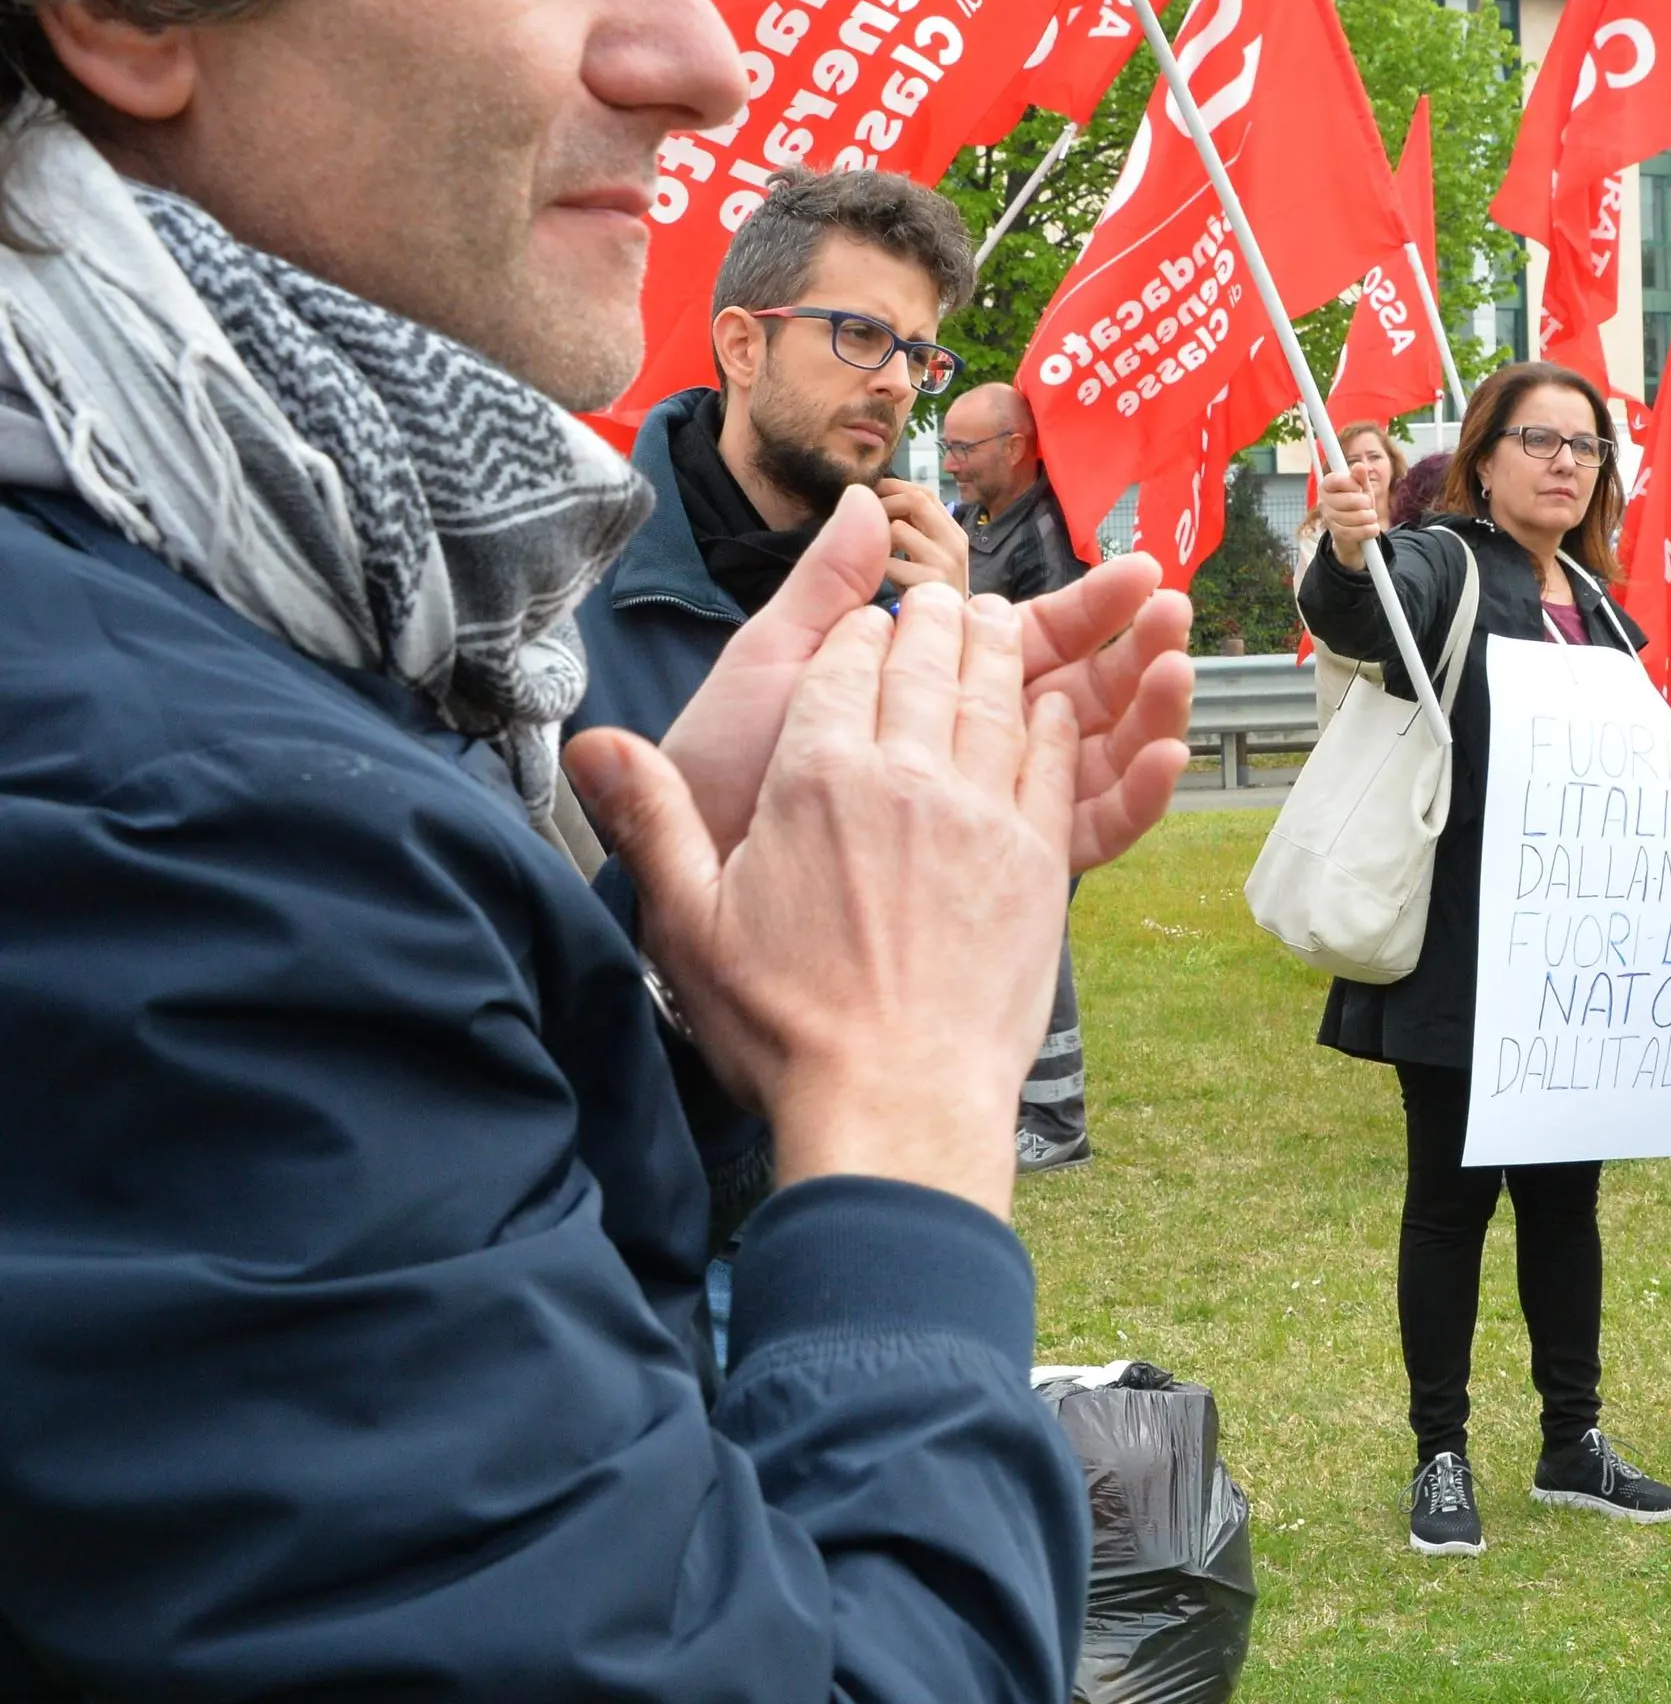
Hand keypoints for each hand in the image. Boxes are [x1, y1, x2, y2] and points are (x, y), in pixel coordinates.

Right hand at [567, 586, 1076, 1217]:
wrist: (896, 1102)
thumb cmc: (787, 1026)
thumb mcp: (691, 923)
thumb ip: (650, 820)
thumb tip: (588, 744)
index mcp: (815, 779)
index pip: (840, 668)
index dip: (855, 635)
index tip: (867, 621)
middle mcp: (904, 777)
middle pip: (925, 666)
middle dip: (934, 622)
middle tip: (943, 600)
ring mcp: (979, 813)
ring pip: (993, 698)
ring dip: (997, 651)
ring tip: (998, 622)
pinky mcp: (1036, 858)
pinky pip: (1048, 763)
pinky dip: (1049, 722)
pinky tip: (1049, 707)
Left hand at [646, 489, 1190, 871]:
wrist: (704, 889)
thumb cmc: (724, 781)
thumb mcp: (770, 668)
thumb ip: (827, 592)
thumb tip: (865, 499)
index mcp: (925, 698)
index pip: (1022, 641)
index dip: (1085, 606)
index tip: (1137, 567)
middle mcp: (968, 753)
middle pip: (1076, 693)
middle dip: (1132, 645)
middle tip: (1174, 605)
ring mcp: (993, 813)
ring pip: (1094, 757)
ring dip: (1146, 710)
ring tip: (1179, 666)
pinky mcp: (1008, 874)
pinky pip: (1086, 835)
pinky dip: (1134, 800)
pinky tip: (1167, 758)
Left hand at [872, 477, 970, 595]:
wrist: (944, 642)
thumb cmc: (920, 599)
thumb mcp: (919, 557)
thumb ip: (905, 527)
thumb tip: (868, 496)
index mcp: (953, 532)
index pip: (923, 492)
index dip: (892, 489)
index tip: (869, 500)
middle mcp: (956, 543)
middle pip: (916, 499)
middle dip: (882, 505)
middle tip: (865, 529)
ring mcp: (947, 564)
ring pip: (898, 528)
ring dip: (876, 542)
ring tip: (877, 565)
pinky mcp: (932, 587)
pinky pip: (888, 561)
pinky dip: (873, 570)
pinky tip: (879, 586)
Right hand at [1320, 468, 1382, 567]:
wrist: (1355, 534)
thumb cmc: (1357, 507)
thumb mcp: (1362, 489)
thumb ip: (1360, 477)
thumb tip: (1359, 466)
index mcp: (1326, 486)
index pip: (1334, 480)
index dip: (1351, 484)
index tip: (1358, 488)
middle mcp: (1323, 502)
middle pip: (1347, 500)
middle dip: (1364, 502)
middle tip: (1368, 504)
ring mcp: (1328, 520)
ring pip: (1354, 517)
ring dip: (1369, 517)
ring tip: (1370, 517)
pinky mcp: (1336, 535)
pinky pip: (1356, 531)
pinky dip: (1369, 530)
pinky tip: (1371, 527)